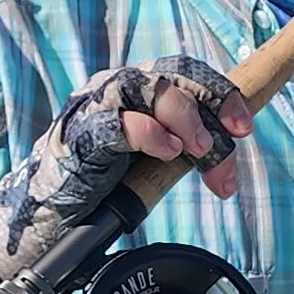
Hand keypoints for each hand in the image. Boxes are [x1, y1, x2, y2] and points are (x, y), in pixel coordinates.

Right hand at [0, 55, 250, 293]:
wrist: (50, 219)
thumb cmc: (104, 189)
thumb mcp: (156, 166)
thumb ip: (186, 152)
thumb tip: (226, 161)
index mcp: (141, 94)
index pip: (188, 74)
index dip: (221, 95)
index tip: (244, 128)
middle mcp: (118, 91)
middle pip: (174, 76)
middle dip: (210, 108)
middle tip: (227, 143)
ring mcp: (95, 108)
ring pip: (147, 88)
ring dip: (182, 117)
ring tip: (196, 149)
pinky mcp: (77, 136)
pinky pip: (115, 121)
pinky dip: (147, 132)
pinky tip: (164, 151)